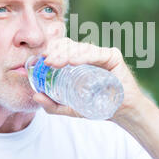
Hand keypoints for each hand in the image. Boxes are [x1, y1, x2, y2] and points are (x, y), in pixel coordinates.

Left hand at [32, 37, 147, 121]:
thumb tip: (36, 96)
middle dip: (56, 52)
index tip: (41, 59)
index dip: (52, 50)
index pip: (63, 48)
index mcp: (80, 61)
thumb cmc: (99, 106)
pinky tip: (73, 61)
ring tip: (55, 62)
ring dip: (66, 54)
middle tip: (46, 61)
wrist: (123, 113)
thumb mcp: (72, 108)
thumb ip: (54, 105)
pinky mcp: (113, 56)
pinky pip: (97, 53)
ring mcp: (102, 54)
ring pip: (81, 48)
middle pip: (70, 45)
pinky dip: (84, 56)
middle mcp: (90, 54)